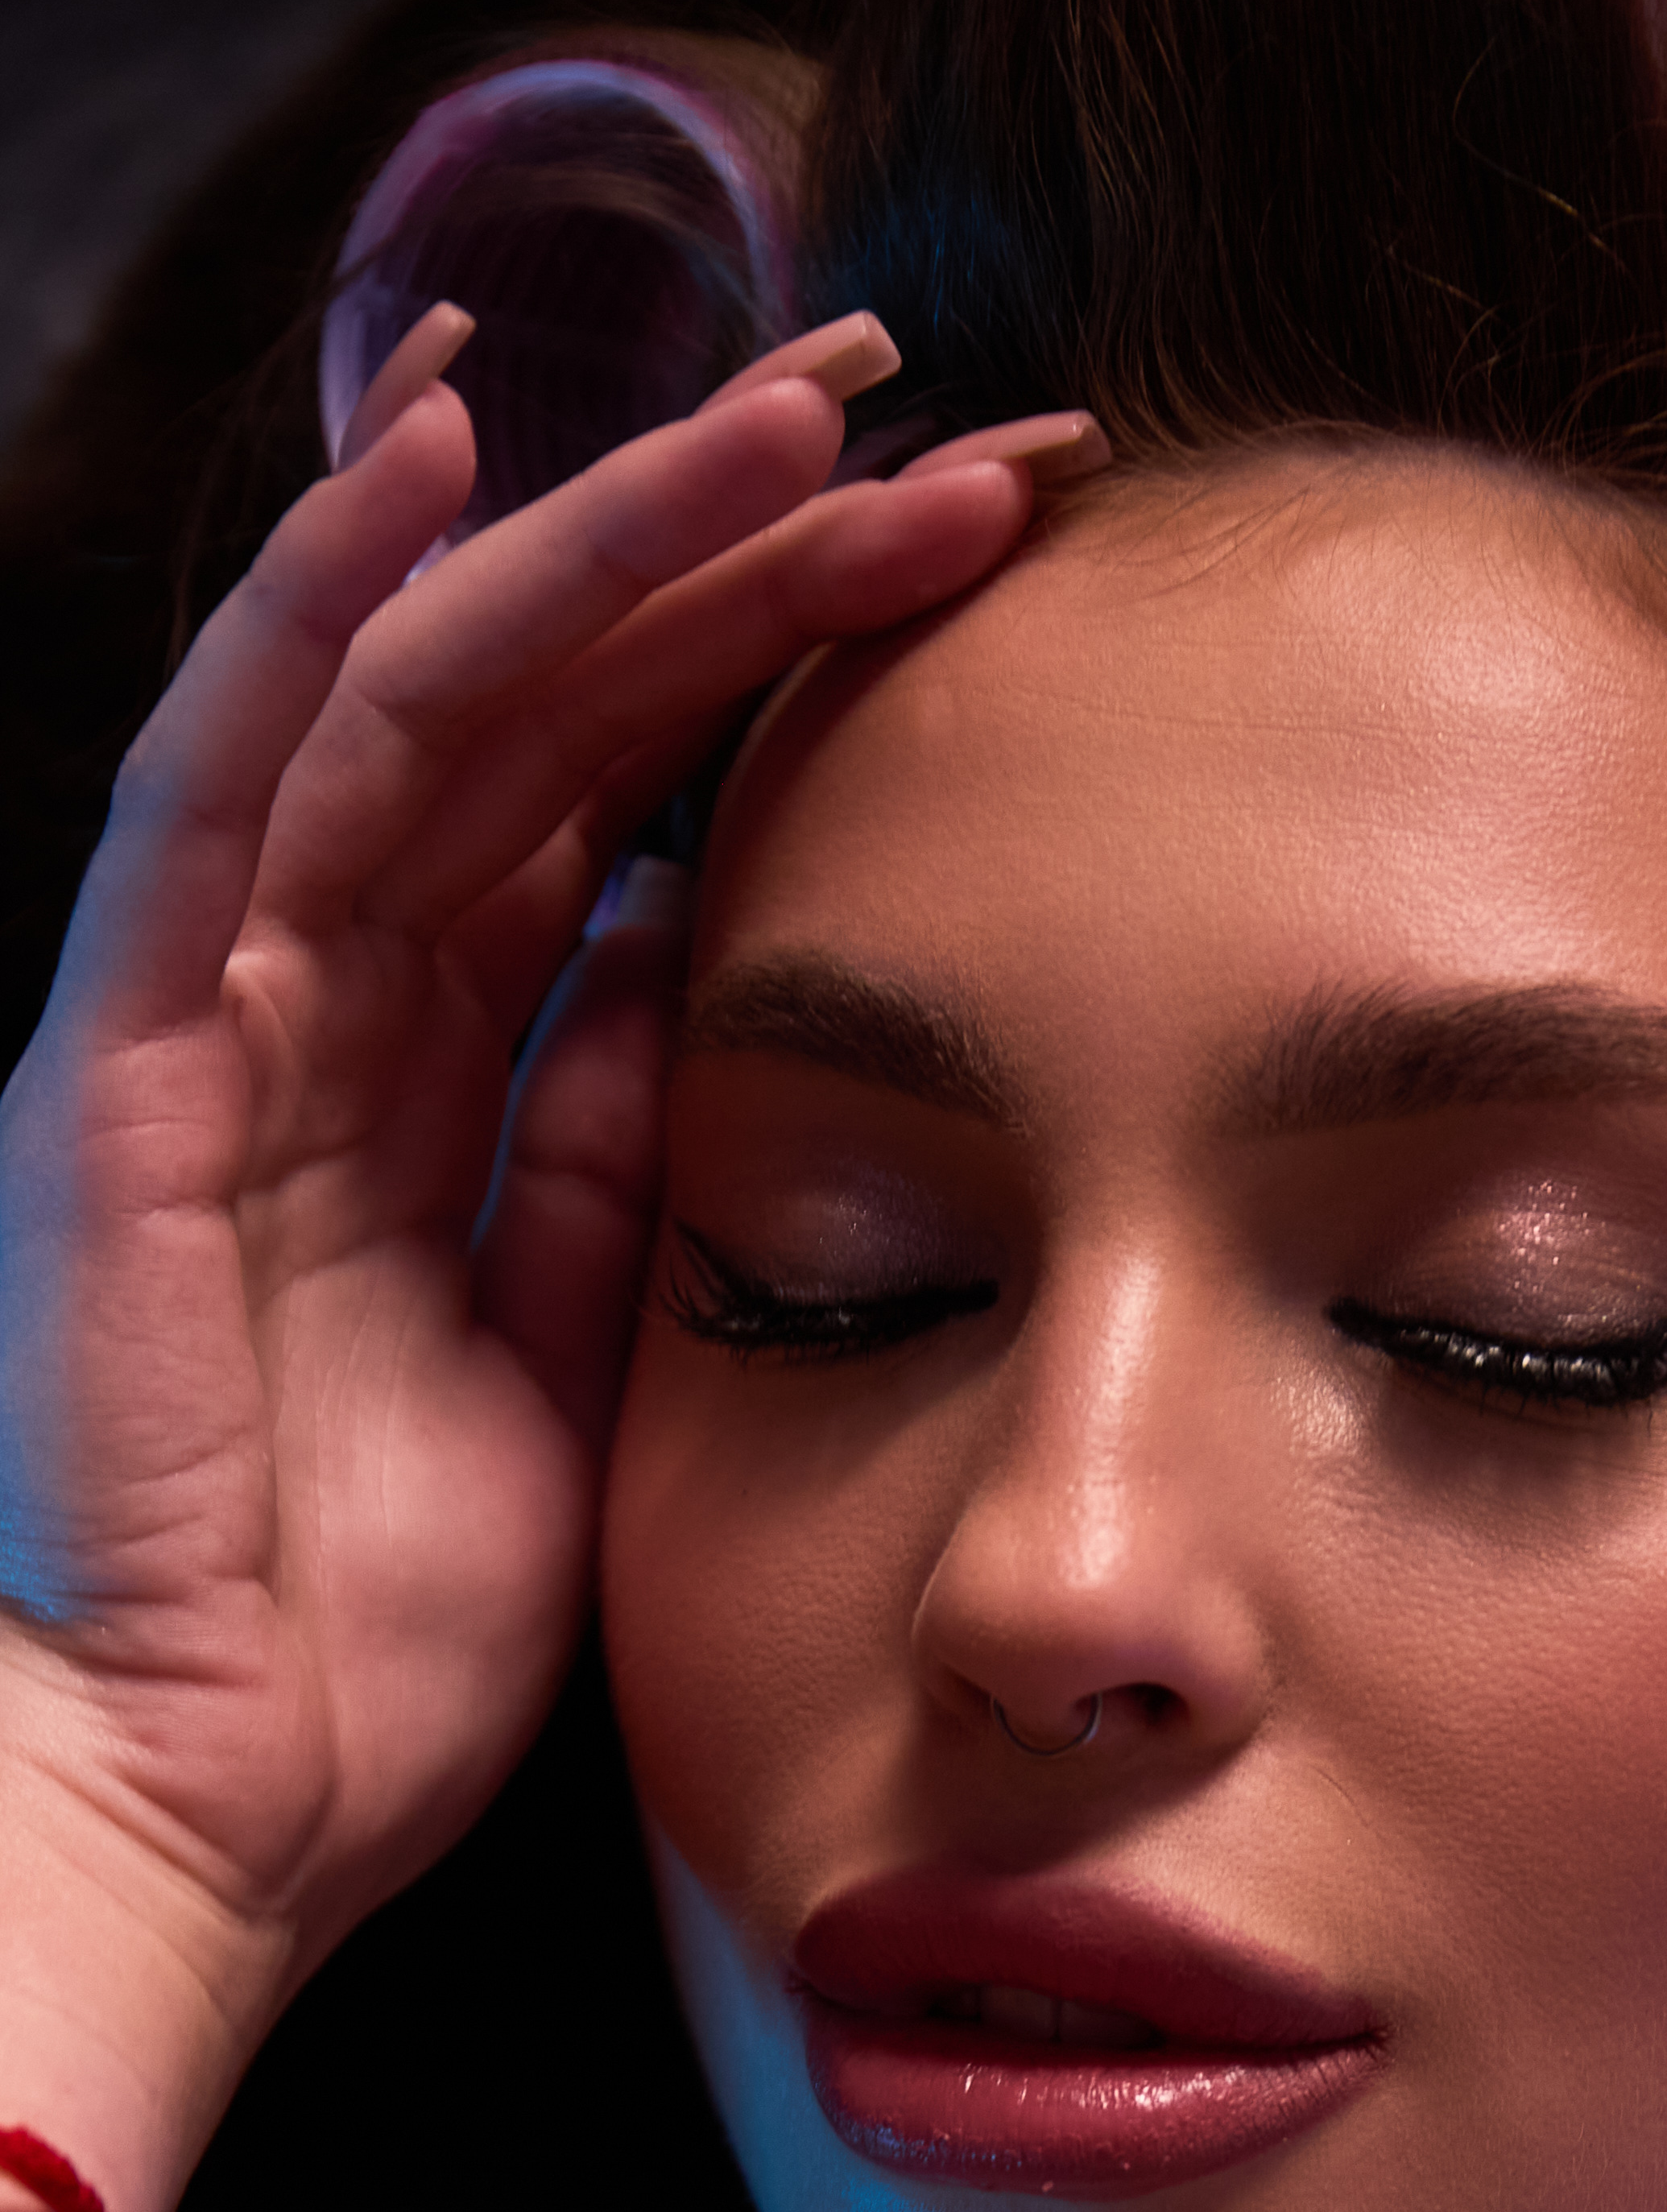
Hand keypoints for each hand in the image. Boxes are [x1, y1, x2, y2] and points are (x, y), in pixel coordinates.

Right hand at [0, 310, 1073, 2211]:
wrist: (214, 1809)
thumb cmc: (371, 1624)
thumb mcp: (565, 1347)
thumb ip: (602, 1144)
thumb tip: (686, 951)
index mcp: (432, 1073)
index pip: (623, 795)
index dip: (795, 658)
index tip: (996, 571)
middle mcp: (319, 999)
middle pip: (549, 704)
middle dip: (746, 547)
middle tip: (959, 426)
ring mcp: (213, 1014)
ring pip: (416, 692)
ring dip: (602, 529)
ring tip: (793, 402)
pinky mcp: (125, 1067)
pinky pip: (223, 791)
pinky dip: (322, 615)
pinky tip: (440, 457)